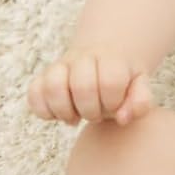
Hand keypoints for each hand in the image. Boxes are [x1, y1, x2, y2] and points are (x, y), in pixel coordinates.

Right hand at [26, 47, 152, 126]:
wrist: (105, 57)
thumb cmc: (123, 79)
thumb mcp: (140, 87)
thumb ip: (141, 102)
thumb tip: (123, 118)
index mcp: (111, 59)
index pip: (110, 82)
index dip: (113, 102)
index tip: (114, 106)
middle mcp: (84, 58)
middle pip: (82, 86)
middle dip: (90, 110)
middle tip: (95, 114)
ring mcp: (61, 66)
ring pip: (53, 86)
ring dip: (65, 110)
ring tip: (74, 116)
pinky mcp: (43, 77)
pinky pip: (33, 92)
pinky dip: (43, 110)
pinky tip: (58, 115)